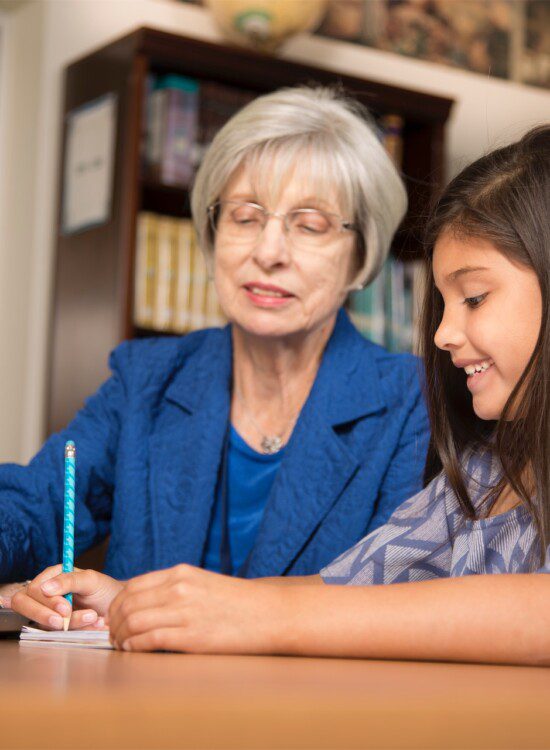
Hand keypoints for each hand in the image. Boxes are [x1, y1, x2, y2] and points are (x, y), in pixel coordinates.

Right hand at [10, 565, 122, 629]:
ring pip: (42, 623)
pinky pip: (56, 634)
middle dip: (44, 615)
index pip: (33, 590)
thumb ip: (69, 580)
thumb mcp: (91, 580)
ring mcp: (48, 612)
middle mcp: (45, 593)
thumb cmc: (104, 589)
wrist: (118, 608)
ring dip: (70, 623)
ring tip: (93, 617)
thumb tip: (45, 587)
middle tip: (65, 621)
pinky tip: (95, 624)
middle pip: (24, 605)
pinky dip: (77, 630)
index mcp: (52, 576)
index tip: (65, 608)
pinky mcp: (55, 628)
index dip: (46, 601)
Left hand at [108, 564, 286, 653]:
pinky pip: (149, 640)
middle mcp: (179, 588)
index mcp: (180, 573)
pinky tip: (134, 651)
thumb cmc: (238, 602)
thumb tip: (146, 605)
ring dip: (121, 637)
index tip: (114, 618)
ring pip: (134, 622)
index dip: (117, 605)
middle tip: (113, 636)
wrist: (269, 613)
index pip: (132, 586)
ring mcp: (184, 611)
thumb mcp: (203, 583)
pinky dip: (134, 647)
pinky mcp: (191, 636)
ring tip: (121, 646)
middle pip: (128, 604)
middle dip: (114, 623)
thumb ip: (175, 589)